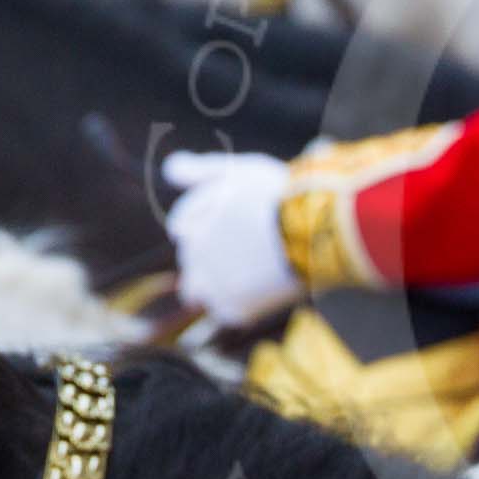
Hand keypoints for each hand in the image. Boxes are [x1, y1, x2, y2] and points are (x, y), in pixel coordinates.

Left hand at [162, 150, 300, 325]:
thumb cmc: (277, 194)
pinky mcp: (234, 308)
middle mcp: (193, 256)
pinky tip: (265, 288)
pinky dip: (242, 302)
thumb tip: (167, 168)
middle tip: (252, 246)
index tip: (239, 220)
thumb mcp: (237, 171)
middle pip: (192, 260)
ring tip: (255, 273)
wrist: (311, 228)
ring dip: (220, 283)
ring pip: (202, 290)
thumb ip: (199, 172)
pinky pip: (228, 310)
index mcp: (188, 223)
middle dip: (213, 254)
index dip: (209, 221)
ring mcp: (211, 284)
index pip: (182, 226)